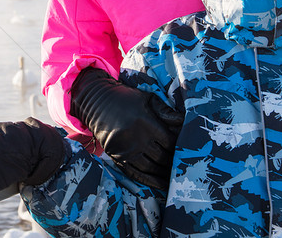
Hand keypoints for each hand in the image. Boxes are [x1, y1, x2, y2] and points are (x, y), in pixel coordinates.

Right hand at [70, 67, 182, 188]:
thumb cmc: (126, 97)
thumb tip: (184, 122)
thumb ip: (166, 111)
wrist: (96, 101)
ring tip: (174, 175)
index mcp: (145, 122)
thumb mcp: (147, 98)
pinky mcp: (115, 156)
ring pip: (150, 168)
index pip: (169, 142)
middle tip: (183, 165)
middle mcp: (134, 138)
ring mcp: (124, 149)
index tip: (185, 149)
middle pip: (161, 157)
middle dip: (173, 162)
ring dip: (163, 173)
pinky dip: (149, 181)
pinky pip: (135, 173)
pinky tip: (160, 183)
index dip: (179, 147)